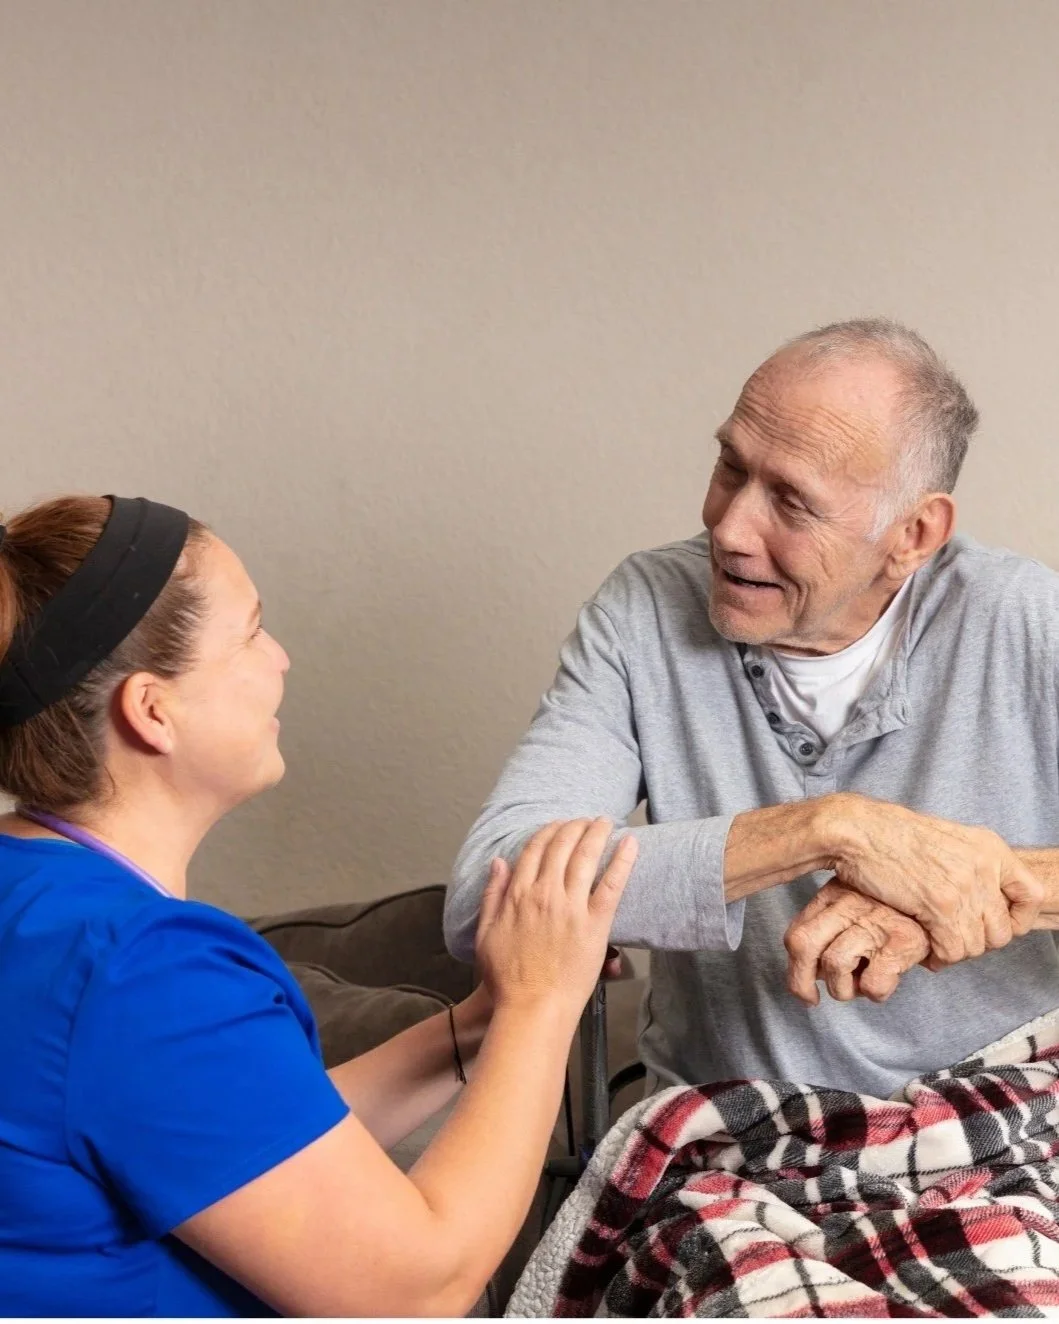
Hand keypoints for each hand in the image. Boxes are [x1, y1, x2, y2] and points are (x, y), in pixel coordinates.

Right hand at [474, 819, 637, 1015]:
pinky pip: (611, 885)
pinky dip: (622, 861)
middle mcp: (545, 894)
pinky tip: (630, 844)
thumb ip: (492, 895)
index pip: (535, 849)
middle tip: (585, 820)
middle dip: (575, 827)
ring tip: (605, 821)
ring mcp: (571, 908)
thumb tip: (498, 862)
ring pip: (585, 858)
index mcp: (518, 895)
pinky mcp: (595, 925)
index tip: (558, 825)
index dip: (548, 832)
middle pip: (562, 847)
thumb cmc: (506, 978)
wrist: (532, 1007)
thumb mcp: (485, 933)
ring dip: (596, 833)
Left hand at [785, 881, 930, 1004]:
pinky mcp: (901, 942)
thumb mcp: (857, 900)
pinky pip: (872, 984)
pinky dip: (875, 993)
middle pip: (802, 945)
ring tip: (860, 985)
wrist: (944, 901)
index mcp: (834, 894)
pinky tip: (887, 981)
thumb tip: (811, 971)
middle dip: (800, 982)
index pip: (796, 931)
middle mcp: (849, 904)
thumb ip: (831, 924)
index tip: (803, 986)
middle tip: (812, 1000)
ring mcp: (874, 922)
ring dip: (843, 990)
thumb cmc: (896, 909)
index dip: (795, 967)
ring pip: (834, 966)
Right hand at [828, 795, 1043, 965]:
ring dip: (954, 952)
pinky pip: (953, 949)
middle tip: (951, 938)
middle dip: (976, 942)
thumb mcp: (947, 840)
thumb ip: (972, 867)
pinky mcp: (940, 904)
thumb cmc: (892, 836)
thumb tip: (984, 904)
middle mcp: (984, 866)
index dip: (1018, 920)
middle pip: (1001, 931)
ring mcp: (964, 886)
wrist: (858, 830)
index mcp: (989, 848)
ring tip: (935, 943)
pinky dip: (939, 957)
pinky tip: (924, 948)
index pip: (1031, 895)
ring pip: (977, 945)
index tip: (997, 926)